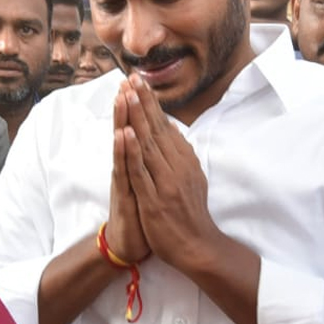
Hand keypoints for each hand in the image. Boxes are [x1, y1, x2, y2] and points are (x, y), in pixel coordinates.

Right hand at [106, 86, 150, 263]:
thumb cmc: (143, 215)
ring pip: (122, 145)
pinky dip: (123, 151)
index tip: (141, 82)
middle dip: (130, 104)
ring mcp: (124, 179)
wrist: (129, 245)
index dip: (140, 107)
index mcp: (139, 163)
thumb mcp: (151, 184)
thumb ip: (153, 163)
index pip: (139, 129)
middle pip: (129, 130)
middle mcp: (129, 167)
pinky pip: (124, 170)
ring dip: (122, 120)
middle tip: (129, 78)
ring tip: (122, 96)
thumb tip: (164, 142)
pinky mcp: (123, 194)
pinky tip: (122, 134)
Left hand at [119, 75, 218, 269]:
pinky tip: (125, 134)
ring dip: (137, 118)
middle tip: (133, 76)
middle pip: (156, 128)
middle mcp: (176, 166)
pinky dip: (133, 152)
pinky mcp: (154, 198)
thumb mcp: (191, 178)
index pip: (165, 125)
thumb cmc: (190, 214)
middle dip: (144, 101)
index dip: (152, 103)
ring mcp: (165, 182)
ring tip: (129, 94)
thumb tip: (173, 132)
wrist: (198, 247)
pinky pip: (141, 171)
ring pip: (148, 144)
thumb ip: (181, 155)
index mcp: (183, 160)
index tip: (141, 81)